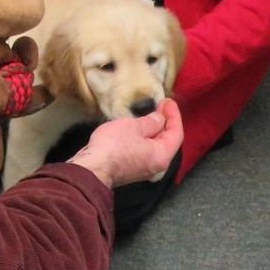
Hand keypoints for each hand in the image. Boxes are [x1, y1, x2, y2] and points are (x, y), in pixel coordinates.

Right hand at [68, 98, 183, 188]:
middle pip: (167, 141)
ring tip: (150, 114)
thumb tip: (159, 119)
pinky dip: (145, 138)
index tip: (168, 101)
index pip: (176, 133)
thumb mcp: (134, 126)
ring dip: (154, 130)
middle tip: (160, 105)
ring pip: (155, 146)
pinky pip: (145, 151)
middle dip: (165, 122)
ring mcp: (144, 168)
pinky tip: (138, 129)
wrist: (92, 168)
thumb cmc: (114, 145)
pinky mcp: (132, 169)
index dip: (174, 115)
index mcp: (162, 155)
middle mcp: (157, 165)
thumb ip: (151, 122)